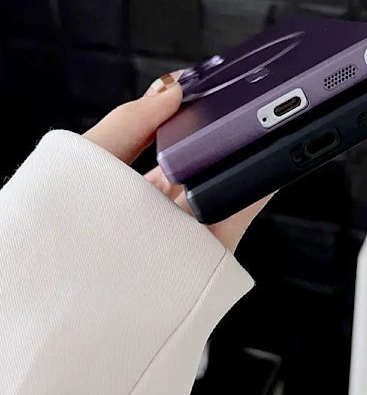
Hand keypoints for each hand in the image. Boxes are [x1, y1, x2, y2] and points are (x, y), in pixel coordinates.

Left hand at [84, 73, 271, 250]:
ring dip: (244, 156)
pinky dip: (257, 186)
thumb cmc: (71, 232)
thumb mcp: (90, 163)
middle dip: (223, 135)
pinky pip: (240, 214)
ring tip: (258, 126)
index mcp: (133, 187)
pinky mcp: (211, 253)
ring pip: (224, 185)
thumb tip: (169, 89)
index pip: (169, 142)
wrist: (78, 306)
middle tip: (241, 106)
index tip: (209, 91)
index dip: (189, 115)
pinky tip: (267, 161)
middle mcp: (163, 209)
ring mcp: (188, 231)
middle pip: (203, 164)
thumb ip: (127, 123)